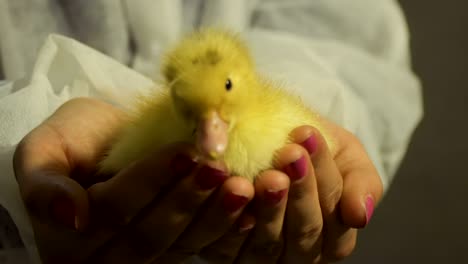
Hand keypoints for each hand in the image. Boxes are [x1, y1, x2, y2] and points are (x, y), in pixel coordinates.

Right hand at [13, 98, 254, 262]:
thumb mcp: (43, 151)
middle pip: (148, 234)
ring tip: (240, 186)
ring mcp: (141, 258)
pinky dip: (225, 228)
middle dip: (187, 200)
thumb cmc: (74, 143)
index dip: (149, 181)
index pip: (112, 210)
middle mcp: (106, 257)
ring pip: (178, 244)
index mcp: (68, 238)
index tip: (185, 151)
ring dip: (213, 216)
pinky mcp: (170, 251)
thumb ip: (42, 183)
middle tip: (219, 169)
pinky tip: (248, 210)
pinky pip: (198, 245)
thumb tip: (71, 215)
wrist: (103, 146)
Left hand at [236, 123, 383, 262]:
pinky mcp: (226, 254)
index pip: (335, 217)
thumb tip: (359, 215)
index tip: (308, 136)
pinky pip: (225, 245)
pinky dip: (225, 217)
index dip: (324, 179)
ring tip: (264, 173)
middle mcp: (300, 256)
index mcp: (334, 240)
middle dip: (299, 192)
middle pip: (304, 233)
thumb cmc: (315, 152)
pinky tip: (228, 187)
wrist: (276, 144)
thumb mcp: (348, 159)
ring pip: (266, 245)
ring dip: (266, 209)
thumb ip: (362, 184)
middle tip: (289, 154)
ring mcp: (262, 259)